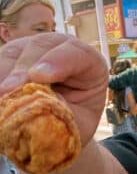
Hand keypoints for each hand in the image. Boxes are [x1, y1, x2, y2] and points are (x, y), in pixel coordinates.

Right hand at [0, 33, 107, 147]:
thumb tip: (36, 104)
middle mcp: (60, 47)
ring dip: (3, 75)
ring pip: (13, 53)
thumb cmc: (74, 123)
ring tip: (1, 99)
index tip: (38, 76)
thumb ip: (63, 113)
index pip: (77, 53)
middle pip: (39, 47)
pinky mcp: (11, 57)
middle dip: (21, 69)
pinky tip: (0, 99)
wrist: (61, 126)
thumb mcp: (77, 123)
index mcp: (91, 62)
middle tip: (7, 90)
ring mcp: (33, 49)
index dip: (57, 62)